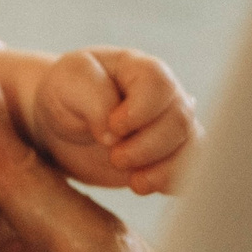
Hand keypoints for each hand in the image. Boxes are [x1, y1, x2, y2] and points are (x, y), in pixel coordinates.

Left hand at [33, 47, 200, 194]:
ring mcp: (170, 126)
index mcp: (140, 69)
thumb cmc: (66, 93)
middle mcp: (164, 96)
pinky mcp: (169, 156)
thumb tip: (116, 135)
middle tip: (114, 156)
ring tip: (129, 175)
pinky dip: (168, 182)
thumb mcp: (69, 83)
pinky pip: (188, 170)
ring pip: (191, 147)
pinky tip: (139, 182)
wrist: (60, 124)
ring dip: (161, 168)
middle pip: (179, 120)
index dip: (140, 110)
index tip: (112, 126)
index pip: (160, 83)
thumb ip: (93, 100)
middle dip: (146, 146)